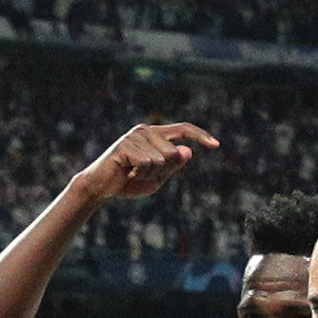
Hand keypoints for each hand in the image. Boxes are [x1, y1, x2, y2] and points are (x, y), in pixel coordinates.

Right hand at [79, 121, 221, 202]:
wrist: (101, 187)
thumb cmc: (129, 182)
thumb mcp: (157, 177)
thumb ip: (173, 166)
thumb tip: (188, 151)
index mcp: (156, 135)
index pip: (183, 129)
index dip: (200, 136)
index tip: (216, 145)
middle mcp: (145, 130)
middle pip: (174, 152)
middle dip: (162, 171)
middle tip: (142, 174)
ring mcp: (134, 136)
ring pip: (161, 160)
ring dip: (149, 174)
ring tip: (132, 173)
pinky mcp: (125, 145)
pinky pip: (146, 163)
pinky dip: (139, 174)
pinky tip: (126, 173)